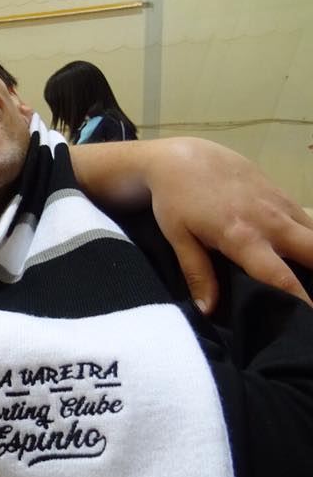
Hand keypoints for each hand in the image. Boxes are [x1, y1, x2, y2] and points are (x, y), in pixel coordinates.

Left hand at [145, 137, 312, 312]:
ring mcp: (280, 206)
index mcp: (242, 237)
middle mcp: (270, 222)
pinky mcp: (283, 195)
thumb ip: (197, 273)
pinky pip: (309, 222)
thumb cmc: (176, 199)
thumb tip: (207, 311)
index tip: (308, 319)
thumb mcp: (179, 237)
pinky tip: (307, 256)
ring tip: (312, 280)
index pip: (281, 277)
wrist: (183, 157)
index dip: (300, 301)